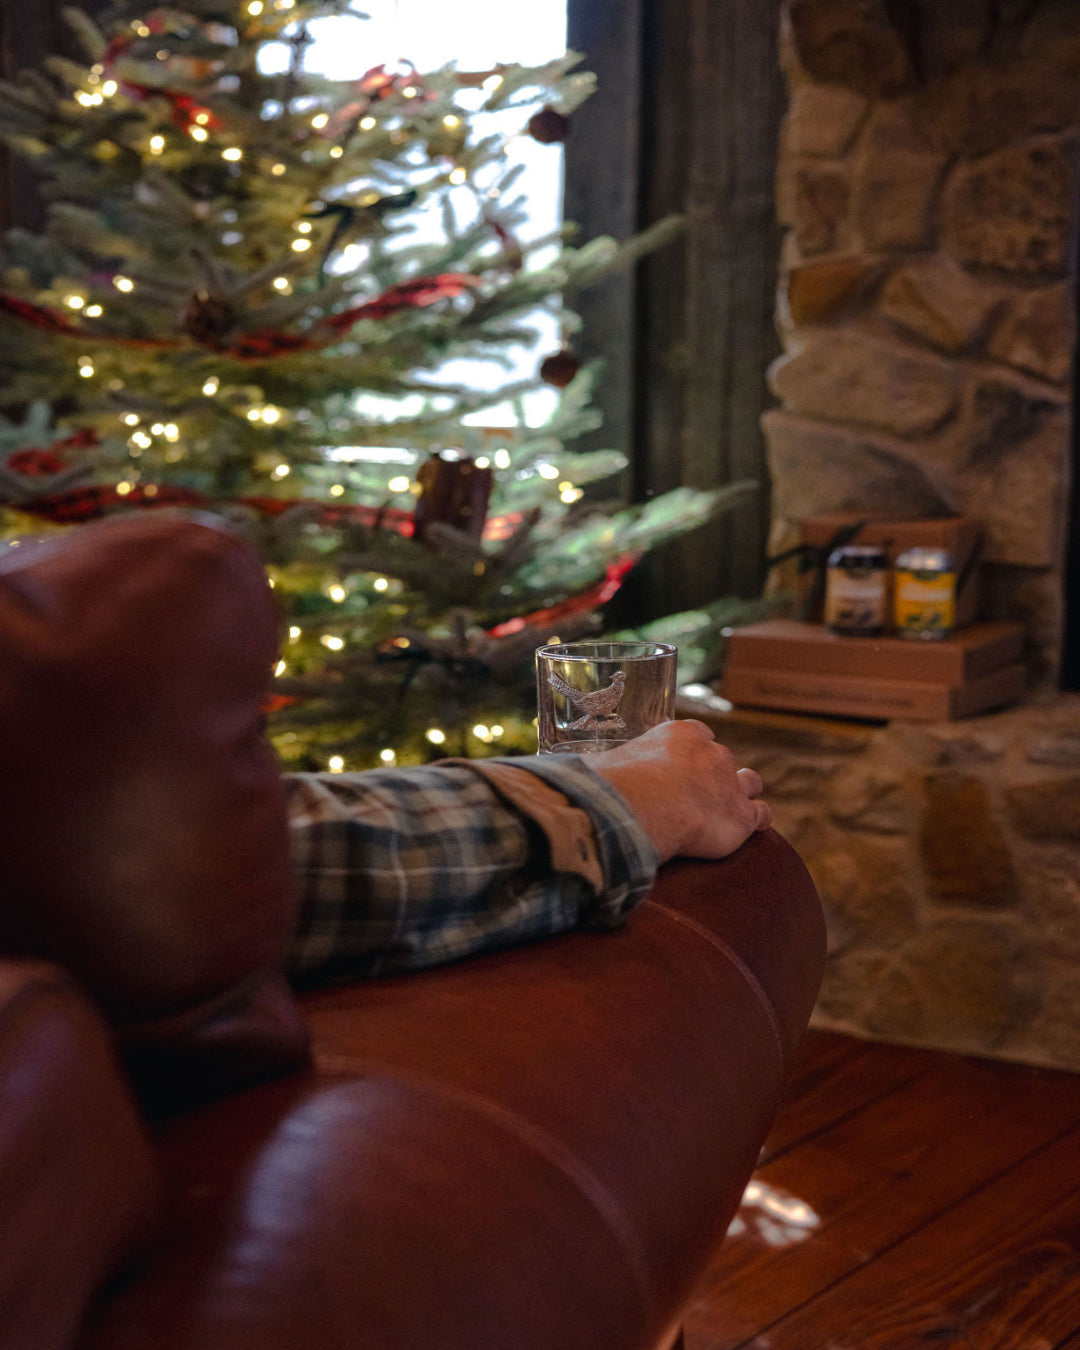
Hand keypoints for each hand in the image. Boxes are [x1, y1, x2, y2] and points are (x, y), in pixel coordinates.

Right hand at [590, 719, 770, 863]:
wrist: (644, 805)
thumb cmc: (618, 782)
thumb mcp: (610, 762)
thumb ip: (606, 765)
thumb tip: (575, 774)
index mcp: (683, 734)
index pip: (698, 735)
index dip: (692, 753)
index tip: (681, 768)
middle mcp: (713, 752)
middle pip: (722, 758)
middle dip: (713, 774)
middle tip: (696, 796)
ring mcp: (731, 782)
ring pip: (750, 781)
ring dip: (742, 792)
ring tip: (727, 807)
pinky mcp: (742, 815)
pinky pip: (762, 813)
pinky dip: (758, 819)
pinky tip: (751, 827)